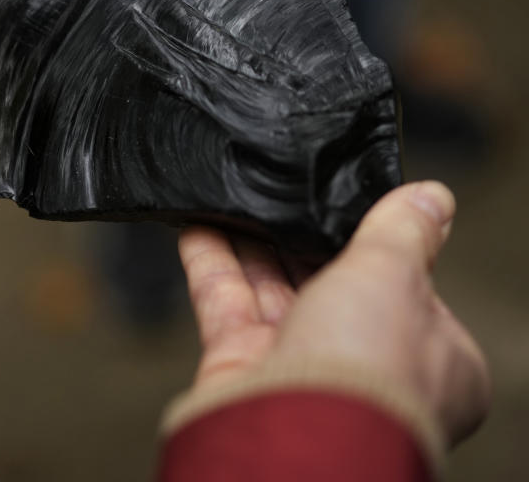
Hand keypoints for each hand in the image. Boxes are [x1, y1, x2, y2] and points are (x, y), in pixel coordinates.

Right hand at [179, 181, 489, 444]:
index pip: (401, 284)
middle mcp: (361, 363)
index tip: (346, 205)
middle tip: (282, 190)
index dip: (374, 245)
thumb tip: (431, 198)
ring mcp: (297, 366)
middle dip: (299, 238)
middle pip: (326, 282)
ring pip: (269, 289)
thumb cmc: (365, 370)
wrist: (292, 436)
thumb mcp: (395, 275)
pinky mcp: (242, 367)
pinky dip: (209, 261)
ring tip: (235, 194)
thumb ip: (404, 230)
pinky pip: (223, 302)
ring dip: (249, 241)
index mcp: (427, 353)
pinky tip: (197, 223)